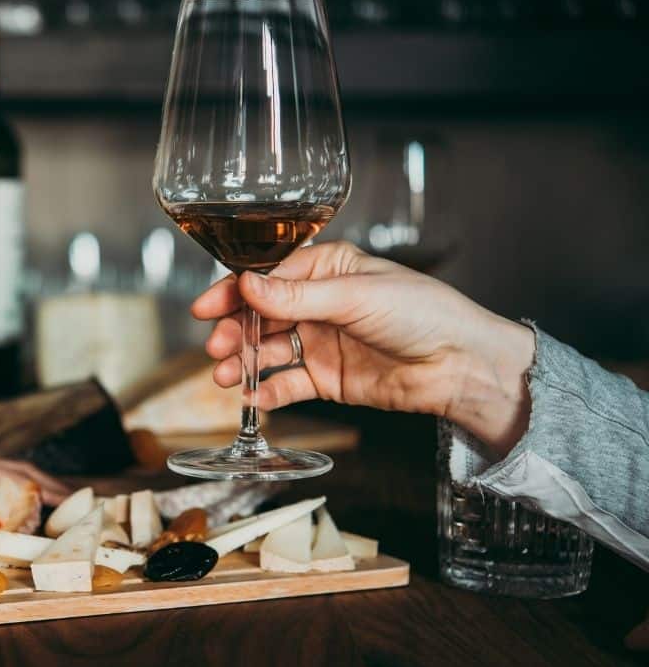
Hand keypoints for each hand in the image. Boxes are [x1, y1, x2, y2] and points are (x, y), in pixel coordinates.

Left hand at [0, 448, 68, 517]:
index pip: (1, 474)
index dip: (33, 489)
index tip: (60, 503)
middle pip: (15, 467)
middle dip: (48, 484)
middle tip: (78, 504)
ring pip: (10, 470)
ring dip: (39, 485)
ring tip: (67, 504)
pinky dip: (21, 490)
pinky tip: (35, 504)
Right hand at [193, 241, 534, 457]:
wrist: (460, 365)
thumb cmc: (423, 314)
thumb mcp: (355, 297)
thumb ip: (297, 296)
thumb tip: (247, 286)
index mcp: (328, 270)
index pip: (269, 278)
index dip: (234, 292)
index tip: (206, 307)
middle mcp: (320, 304)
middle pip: (262, 315)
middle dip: (235, 330)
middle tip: (217, 346)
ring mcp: (322, 341)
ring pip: (269, 350)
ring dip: (244, 361)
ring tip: (224, 375)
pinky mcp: (328, 378)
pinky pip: (288, 383)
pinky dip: (267, 390)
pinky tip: (251, 395)